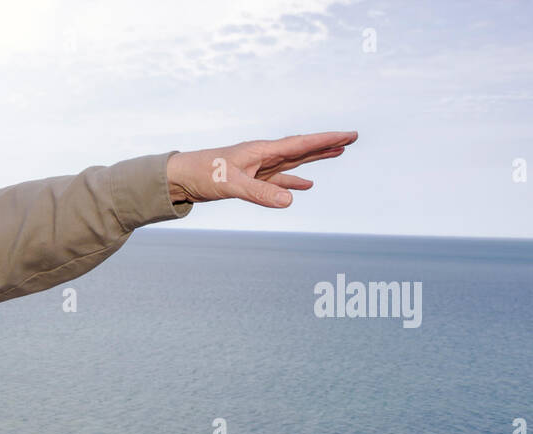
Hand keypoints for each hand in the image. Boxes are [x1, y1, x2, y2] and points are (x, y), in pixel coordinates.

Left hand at [166, 130, 357, 207]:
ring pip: (293, 162)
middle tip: (352, 137)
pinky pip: (278, 179)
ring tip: (337, 153)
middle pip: (302, 149)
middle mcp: (263, 155)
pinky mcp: (250, 179)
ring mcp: (258, 167)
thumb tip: (291, 200)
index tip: (348, 134)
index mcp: (262, 150)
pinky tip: (306, 184)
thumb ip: (260, 192)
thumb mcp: (231, 185)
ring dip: (315, 159)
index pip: (301, 144)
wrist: (180, 177)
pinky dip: (293, 181)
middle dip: (326, 144)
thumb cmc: (202, 174)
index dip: (326, 140)